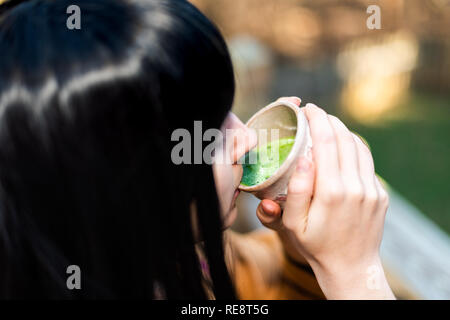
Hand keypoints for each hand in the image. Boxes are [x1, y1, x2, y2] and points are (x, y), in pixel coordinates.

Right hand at [256, 100, 394, 298]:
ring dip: (343, 130)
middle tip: (315, 112)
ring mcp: (372, 190)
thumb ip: (297, 190)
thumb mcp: (293, 224)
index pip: (326, 141)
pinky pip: (367, 162)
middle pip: (344, 138)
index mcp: (331, 192)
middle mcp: (356, 187)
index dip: (316, 119)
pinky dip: (354, 148)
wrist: (350, 266)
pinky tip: (342, 148)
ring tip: (328, 125)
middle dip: (329, 119)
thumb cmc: (316, 245)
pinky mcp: (380, 194)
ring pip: (359, 146)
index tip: (307, 108)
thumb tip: (304, 158)